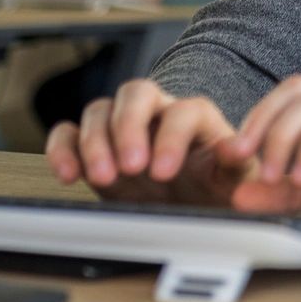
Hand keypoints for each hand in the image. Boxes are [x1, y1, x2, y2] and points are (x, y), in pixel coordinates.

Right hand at [45, 78, 247, 205]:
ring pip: (101, 110)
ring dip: (95, 142)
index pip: (184, 110)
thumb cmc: (217, 190)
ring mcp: (123, 128)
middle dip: (129, 127)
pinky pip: (69, 132)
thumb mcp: (235, 181)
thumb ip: (237, 164)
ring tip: (101, 179)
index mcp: (198, 118)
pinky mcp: (95, 148)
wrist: (192, 207)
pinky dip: (63, 148)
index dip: (172, 136)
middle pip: (138, 93)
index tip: (163, 172)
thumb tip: (235, 149)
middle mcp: (158, 115)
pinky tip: (68, 176)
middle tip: (129, 167)